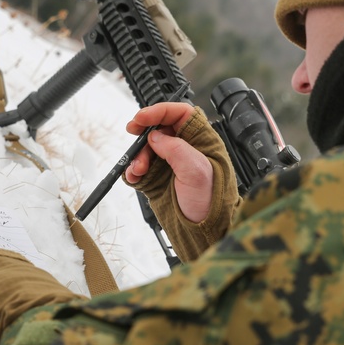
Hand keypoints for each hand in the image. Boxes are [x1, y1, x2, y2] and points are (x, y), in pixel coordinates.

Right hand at [125, 102, 212, 222]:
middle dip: (145, 133)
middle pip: (160, 129)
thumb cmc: (211, 203)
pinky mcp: (159, 180)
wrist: (203, 233)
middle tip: (133, 133)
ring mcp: (171, 165)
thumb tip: (156, 137)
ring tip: (139, 170)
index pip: (181, 114)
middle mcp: (186, 150)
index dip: (160, 111)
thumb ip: (176, 149)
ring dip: (138, 156)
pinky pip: (141, 168)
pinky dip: (134, 171)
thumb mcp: (196, 171)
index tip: (142, 117)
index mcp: (201, 142)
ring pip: (148, 149)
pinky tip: (134, 176)